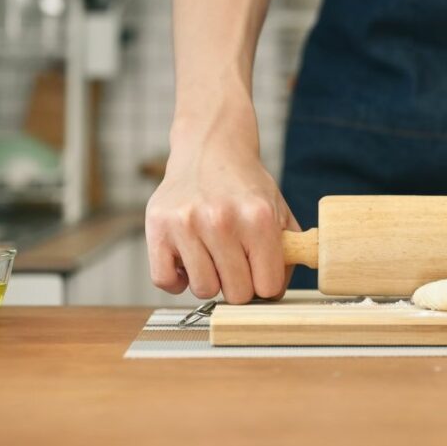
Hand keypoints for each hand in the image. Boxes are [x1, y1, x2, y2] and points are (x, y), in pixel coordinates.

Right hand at [145, 118, 299, 303]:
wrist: (211, 151)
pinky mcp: (157, 227)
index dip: (267, 285)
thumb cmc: (246, 187)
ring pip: (203, 290)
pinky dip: (176, 280)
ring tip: (213, 256)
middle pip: (236, 294)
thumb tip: (279, 293)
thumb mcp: (278, 211)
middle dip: (240, 284)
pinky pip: (164, 281)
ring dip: (210, 280)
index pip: (268, 286)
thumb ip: (289, 251)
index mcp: (259, 218)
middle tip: (237, 263)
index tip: (261, 273)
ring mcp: (187, 223)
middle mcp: (222, 220)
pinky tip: (188, 260)